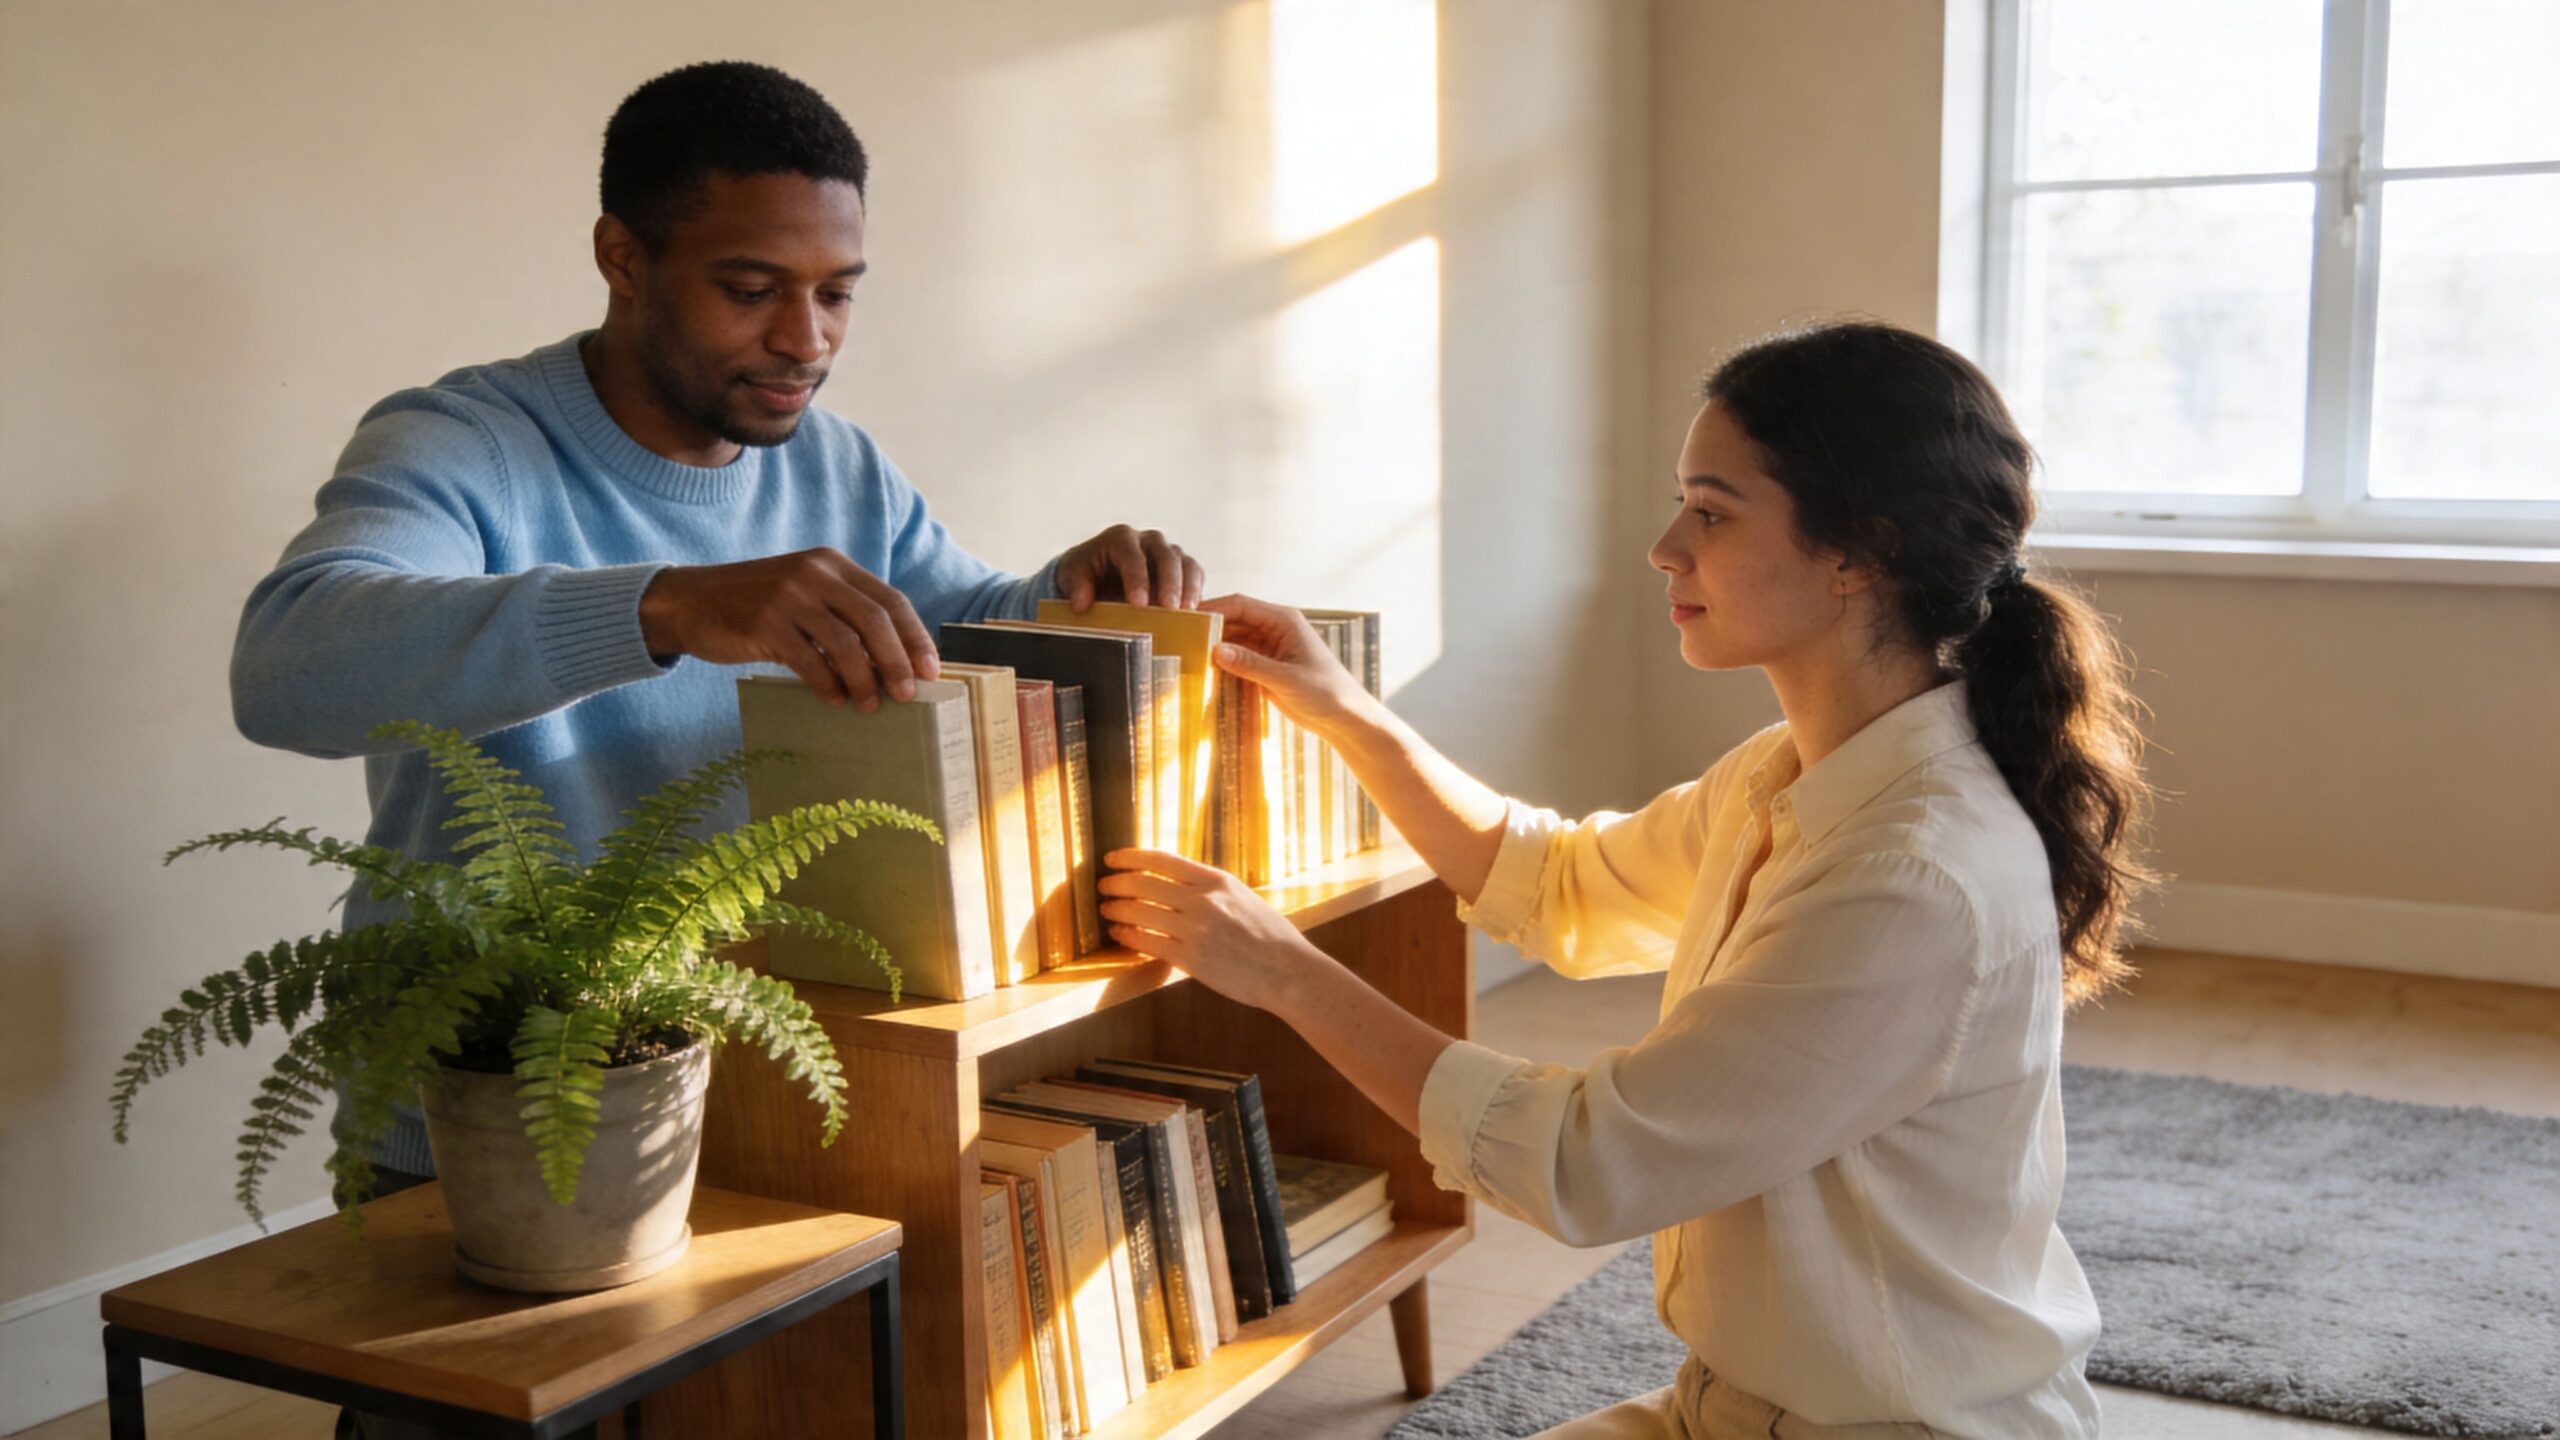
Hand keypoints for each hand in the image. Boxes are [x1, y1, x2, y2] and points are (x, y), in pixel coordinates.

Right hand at [637, 548, 936, 710]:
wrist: (691, 601)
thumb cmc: (755, 605)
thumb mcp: (803, 593)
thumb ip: (842, 614)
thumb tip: (891, 662)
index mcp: (832, 564)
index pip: (890, 600)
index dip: (915, 637)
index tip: (930, 669)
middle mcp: (814, 574)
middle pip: (876, 620)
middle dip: (898, 661)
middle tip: (908, 693)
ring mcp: (789, 596)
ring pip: (846, 644)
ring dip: (866, 680)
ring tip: (870, 705)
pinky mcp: (765, 623)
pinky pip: (810, 660)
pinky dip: (828, 685)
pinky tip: (834, 701)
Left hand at [1056, 525, 1205, 610]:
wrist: (1098, 574)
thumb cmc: (1086, 573)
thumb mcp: (1073, 575)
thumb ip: (1077, 586)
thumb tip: (1082, 604)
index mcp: (1120, 538)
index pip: (1131, 555)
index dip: (1137, 578)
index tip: (1138, 604)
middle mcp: (1147, 540)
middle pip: (1166, 555)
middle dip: (1169, 583)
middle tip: (1169, 609)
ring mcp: (1167, 552)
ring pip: (1185, 563)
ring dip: (1187, 588)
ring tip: (1186, 613)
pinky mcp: (1180, 568)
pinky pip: (1195, 574)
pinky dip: (1195, 591)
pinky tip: (1191, 612)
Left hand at [1099, 848, 1333, 1013]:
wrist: (1288, 971)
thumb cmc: (1270, 936)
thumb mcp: (1241, 897)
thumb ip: (1210, 889)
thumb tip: (1177, 883)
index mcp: (1216, 880)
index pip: (1162, 859)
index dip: (1130, 856)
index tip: (1112, 858)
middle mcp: (1203, 900)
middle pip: (1144, 883)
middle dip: (1116, 883)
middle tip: (1103, 886)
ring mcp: (1195, 929)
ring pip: (1140, 912)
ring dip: (1117, 910)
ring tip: (1107, 911)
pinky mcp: (1191, 958)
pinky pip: (1147, 942)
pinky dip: (1128, 937)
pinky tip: (1121, 935)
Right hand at [1201, 593, 1368, 730]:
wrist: (1345, 718)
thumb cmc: (1326, 693)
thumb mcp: (1286, 679)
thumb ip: (1251, 664)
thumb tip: (1215, 650)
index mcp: (1283, 621)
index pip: (1241, 605)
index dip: (1213, 609)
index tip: (1187, 619)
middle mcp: (1275, 629)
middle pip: (1234, 621)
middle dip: (1209, 629)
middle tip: (1180, 640)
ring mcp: (1270, 648)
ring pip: (1234, 641)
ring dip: (1214, 648)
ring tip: (1187, 657)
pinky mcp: (1267, 668)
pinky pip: (1239, 660)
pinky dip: (1223, 665)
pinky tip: (1206, 673)